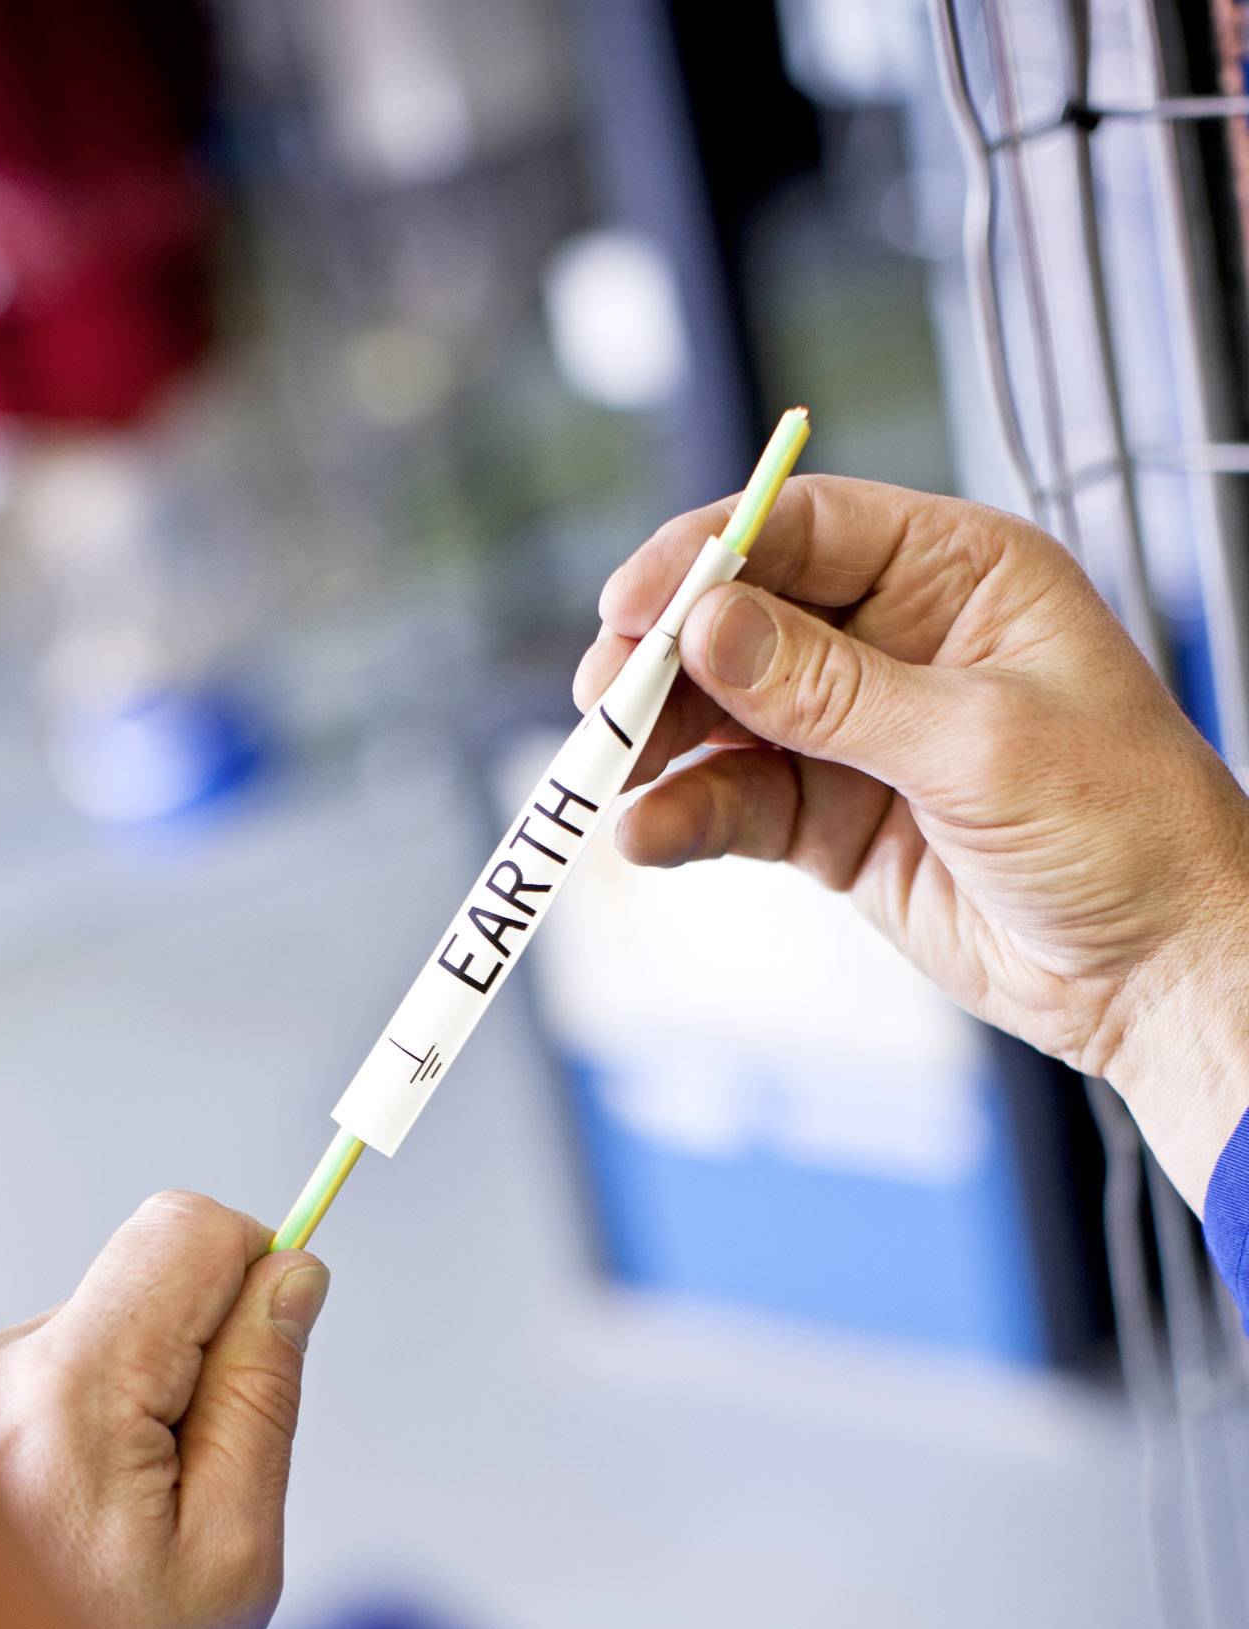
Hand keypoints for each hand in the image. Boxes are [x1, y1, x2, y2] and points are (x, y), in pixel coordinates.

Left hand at [0, 1192, 328, 1628]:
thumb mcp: (229, 1561)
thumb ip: (262, 1400)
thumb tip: (292, 1275)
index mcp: (69, 1398)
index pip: (185, 1230)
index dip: (254, 1268)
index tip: (271, 1344)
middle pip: (138, 1289)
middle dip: (186, 1371)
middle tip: (178, 1503)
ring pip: (86, 1342)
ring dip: (122, 1419)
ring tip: (102, 1543)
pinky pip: (31, 1386)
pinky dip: (65, 1444)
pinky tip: (50, 1539)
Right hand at [574, 474, 1248, 1206]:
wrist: (1156, 970)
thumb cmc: (1126, 828)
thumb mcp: (979, 744)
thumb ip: (835, 690)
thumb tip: (713, 629)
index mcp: (957, 573)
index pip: (803, 528)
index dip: (707, 558)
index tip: (632, 606)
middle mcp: (897, 639)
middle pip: (741, 621)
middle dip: (663, 662)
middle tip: (602, 704)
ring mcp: (857, 733)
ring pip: (722, 717)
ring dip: (658, 747)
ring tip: (605, 782)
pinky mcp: (832, 821)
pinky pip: (734, 804)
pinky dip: (684, 817)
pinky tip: (647, 835)